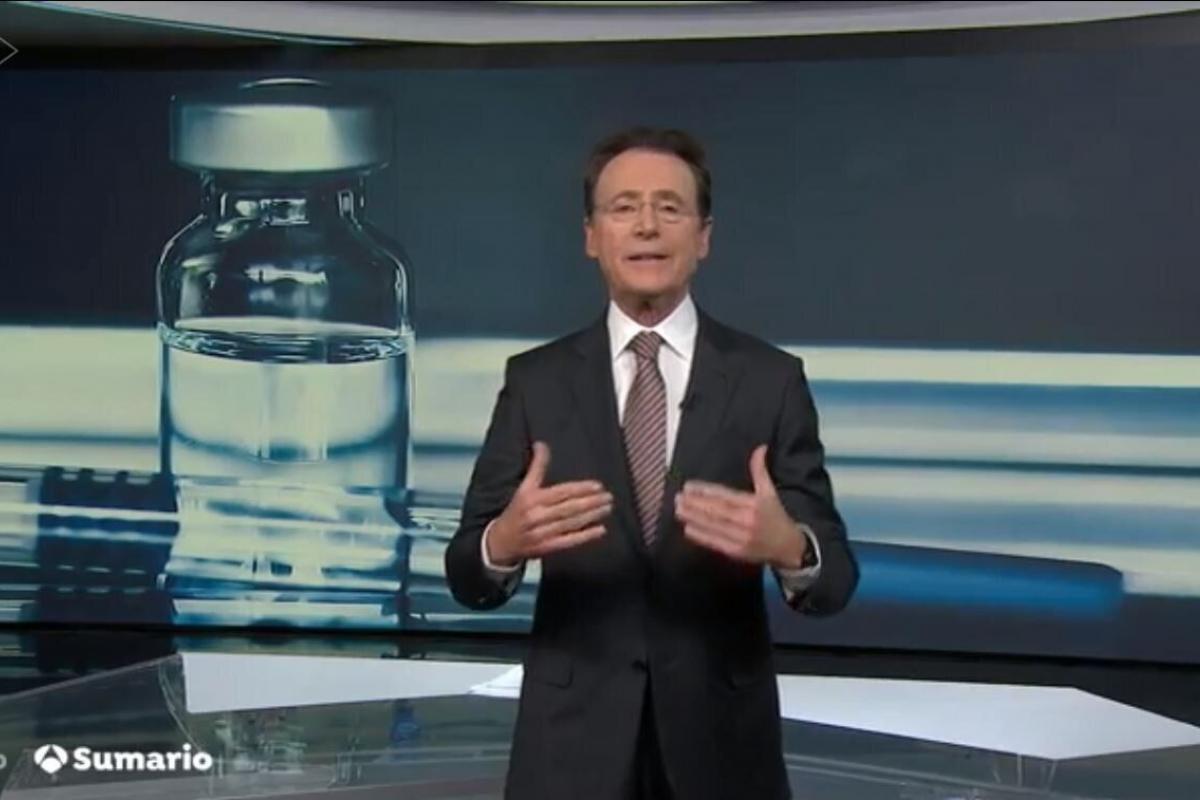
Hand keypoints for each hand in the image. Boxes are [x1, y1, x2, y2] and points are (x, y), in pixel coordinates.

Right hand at [487, 442, 612, 565]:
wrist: (500, 542)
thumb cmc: (517, 511)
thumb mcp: (524, 487)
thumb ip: (536, 467)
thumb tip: (541, 444)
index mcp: (531, 498)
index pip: (561, 492)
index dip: (580, 489)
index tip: (598, 486)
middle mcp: (537, 515)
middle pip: (569, 508)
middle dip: (591, 502)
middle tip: (608, 497)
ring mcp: (542, 533)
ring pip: (571, 523)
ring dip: (592, 515)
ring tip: (607, 508)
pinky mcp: (547, 548)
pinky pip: (569, 541)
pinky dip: (585, 536)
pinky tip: (600, 530)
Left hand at [674, 445, 807, 567]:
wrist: (790, 547)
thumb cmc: (776, 517)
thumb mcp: (770, 492)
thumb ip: (760, 470)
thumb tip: (760, 447)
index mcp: (754, 504)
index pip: (725, 495)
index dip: (705, 491)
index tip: (689, 486)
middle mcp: (747, 520)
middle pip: (716, 511)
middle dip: (695, 504)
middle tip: (678, 497)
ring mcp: (741, 538)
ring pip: (713, 526)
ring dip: (694, 518)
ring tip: (678, 510)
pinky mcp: (737, 552)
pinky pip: (716, 542)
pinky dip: (701, 536)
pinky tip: (688, 528)